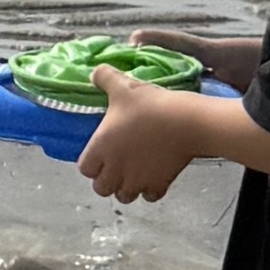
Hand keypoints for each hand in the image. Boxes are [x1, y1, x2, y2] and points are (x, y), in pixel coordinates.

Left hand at [79, 75, 230, 202]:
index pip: (85, 169)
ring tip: (133, 173)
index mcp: (101, 149)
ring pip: (124, 196)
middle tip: (115, 165)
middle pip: (101, 188)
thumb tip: (94, 73)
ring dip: (126, 187)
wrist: (185, 122)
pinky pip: (149, 196)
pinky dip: (150, 190)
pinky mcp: (159, 185)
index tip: (100, 152)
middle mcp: (115, 170)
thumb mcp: (122, 86)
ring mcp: (137, 181)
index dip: (91, 163)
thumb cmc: (149, 105)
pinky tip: (153, 175)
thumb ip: (104, 78)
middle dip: (106, 180)